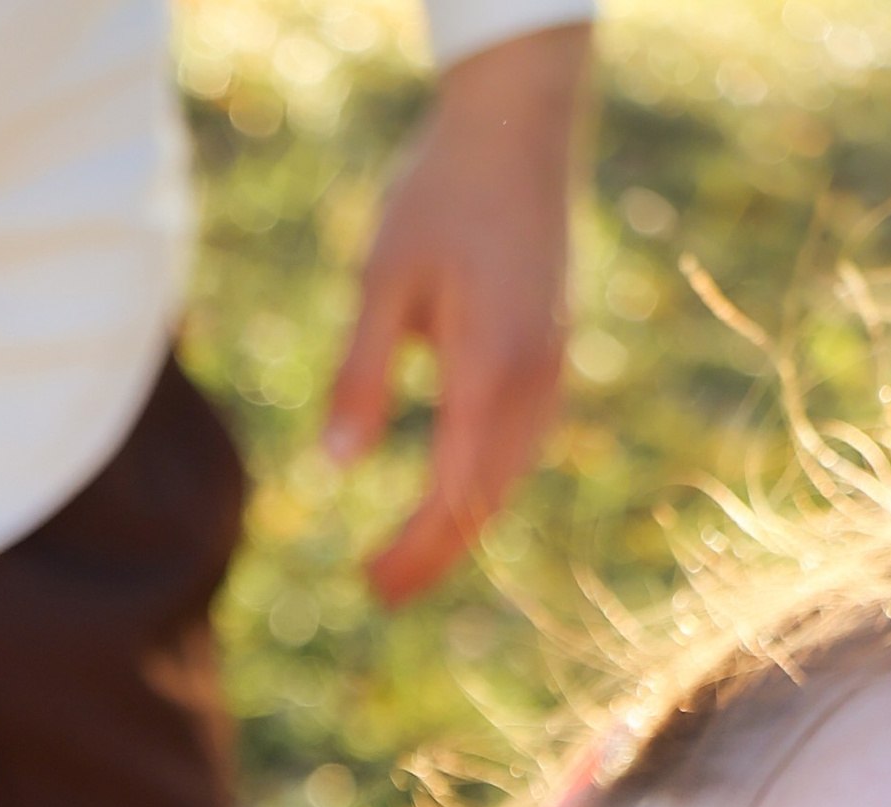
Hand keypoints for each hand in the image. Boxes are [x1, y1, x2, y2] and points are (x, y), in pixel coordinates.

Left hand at [324, 22, 589, 604]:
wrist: (517, 128)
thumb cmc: (440, 195)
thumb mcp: (382, 280)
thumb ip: (360, 375)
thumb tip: (336, 468)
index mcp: (491, 369)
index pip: (454, 494)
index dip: (415, 549)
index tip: (371, 584)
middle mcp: (534, 380)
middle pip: (487, 501)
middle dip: (435, 554)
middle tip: (380, 594)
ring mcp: (553, 367)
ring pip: (511, 476)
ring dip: (462, 525)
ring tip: (410, 559)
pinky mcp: (554, 353)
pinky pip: (523, 444)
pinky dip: (485, 484)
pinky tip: (453, 499)